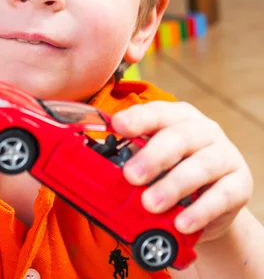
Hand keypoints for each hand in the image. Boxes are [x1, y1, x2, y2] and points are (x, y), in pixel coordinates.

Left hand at [112, 101, 252, 242]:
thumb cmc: (170, 174)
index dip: (138, 118)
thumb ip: (129, 160)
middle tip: (130, 176)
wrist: (209, 206)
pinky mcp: (240, 184)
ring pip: (200, 166)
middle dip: (152, 157)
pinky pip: (221, 196)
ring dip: (173, 186)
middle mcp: (203, 130)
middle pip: (178, 138)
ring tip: (150, 204)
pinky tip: (181, 222)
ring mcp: (224, 155)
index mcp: (176, 117)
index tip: (119, 126)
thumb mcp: (150, 163)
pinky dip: (200, 211)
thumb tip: (95, 169)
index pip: (156, 112)